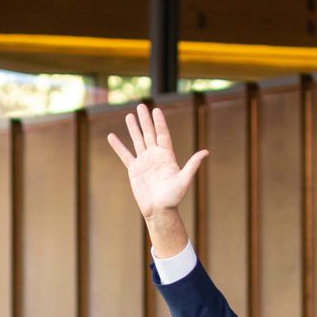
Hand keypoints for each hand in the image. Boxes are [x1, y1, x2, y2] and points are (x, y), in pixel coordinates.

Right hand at [107, 103, 207, 226]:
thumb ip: (192, 165)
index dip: (159, 122)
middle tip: (141, 105)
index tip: (156, 110)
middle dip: (145, 120)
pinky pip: (125, 155)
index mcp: (167, 156)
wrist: (159, 210)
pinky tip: (112, 136)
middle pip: (149, 133)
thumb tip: (205, 152)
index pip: (162, 135)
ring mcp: (144, 162)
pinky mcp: (134, 169)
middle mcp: (155, 156)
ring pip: (137, 141)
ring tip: (129, 116)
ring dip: (133, 128)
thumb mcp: (184, 180)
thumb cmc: (173, 197)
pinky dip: (118, 146)